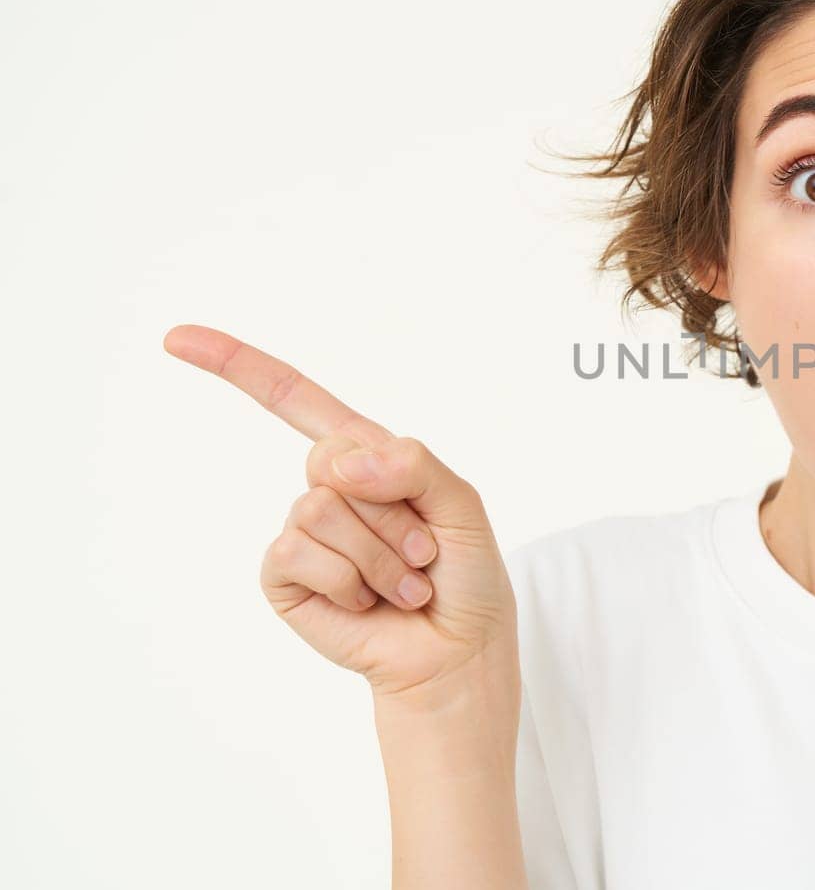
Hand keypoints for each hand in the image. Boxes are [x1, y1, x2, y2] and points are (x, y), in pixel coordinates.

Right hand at [164, 324, 517, 708]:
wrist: (457, 648)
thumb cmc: (465, 574)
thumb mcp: (461, 503)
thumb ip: (414, 464)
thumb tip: (340, 466)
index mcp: (367, 457)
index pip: (296, 400)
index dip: (239, 366)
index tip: (176, 338)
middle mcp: (329, 489)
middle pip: (330, 457)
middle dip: (391, 508)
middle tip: (422, 550)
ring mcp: (302, 533)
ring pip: (321, 508)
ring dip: (380, 553)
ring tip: (402, 582)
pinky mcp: (284, 577)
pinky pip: (298, 552)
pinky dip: (349, 579)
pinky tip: (367, 602)